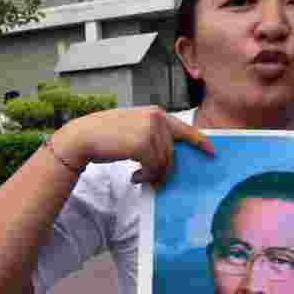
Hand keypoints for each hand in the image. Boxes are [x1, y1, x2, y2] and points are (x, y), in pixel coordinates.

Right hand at [52, 106, 213, 185]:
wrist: (83, 137)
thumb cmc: (105, 136)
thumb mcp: (132, 128)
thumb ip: (152, 136)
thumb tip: (167, 158)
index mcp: (155, 113)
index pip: (184, 128)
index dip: (198, 140)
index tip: (211, 151)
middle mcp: (156, 118)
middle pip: (172, 152)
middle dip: (164, 169)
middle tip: (152, 180)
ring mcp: (150, 130)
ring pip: (164, 162)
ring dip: (153, 174)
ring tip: (139, 177)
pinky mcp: (142, 144)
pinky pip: (153, 167)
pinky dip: (146, 176)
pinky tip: (134, 177)